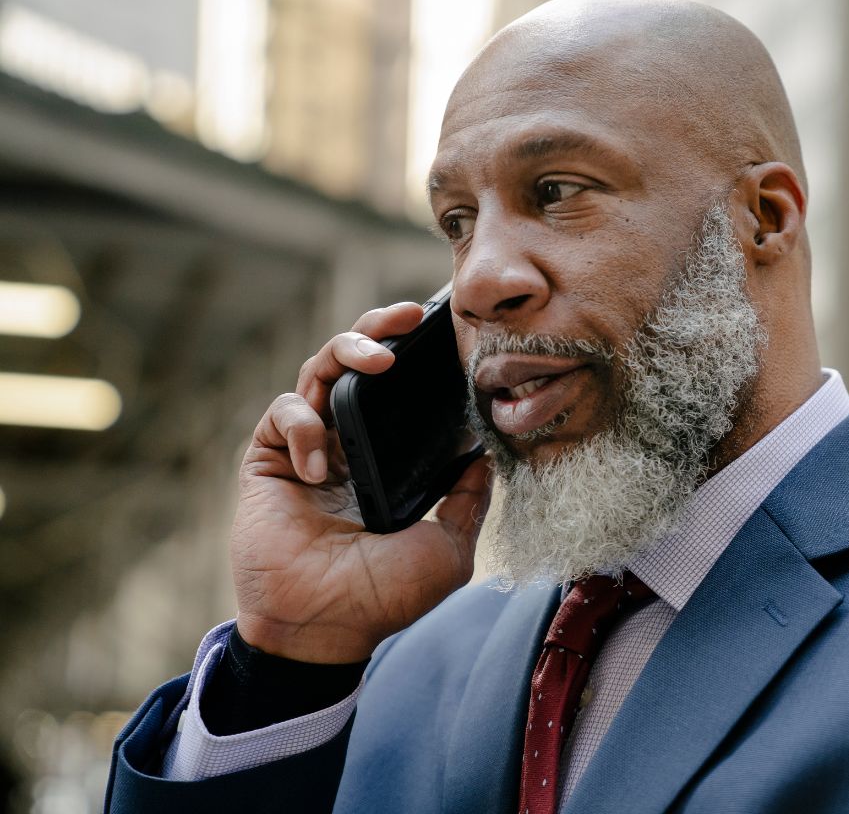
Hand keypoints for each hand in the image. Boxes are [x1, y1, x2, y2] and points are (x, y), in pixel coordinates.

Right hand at [232, 302, 491, 662]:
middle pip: (357, 364)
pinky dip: (304, 427)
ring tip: (377, 358)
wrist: (322, 629)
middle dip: (380, 328)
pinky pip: (282, 414)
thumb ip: (467, 501)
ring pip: (318, 372)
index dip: (417, 360)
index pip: (400, 394)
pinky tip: (319, 467)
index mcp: (386, 461)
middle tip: (409, 314)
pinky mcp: (267, 460)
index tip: (446, 333)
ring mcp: (306, 449)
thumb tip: (487, 458)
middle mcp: (347, 446)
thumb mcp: (448, 549)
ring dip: (347, 351)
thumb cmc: (382, 598)